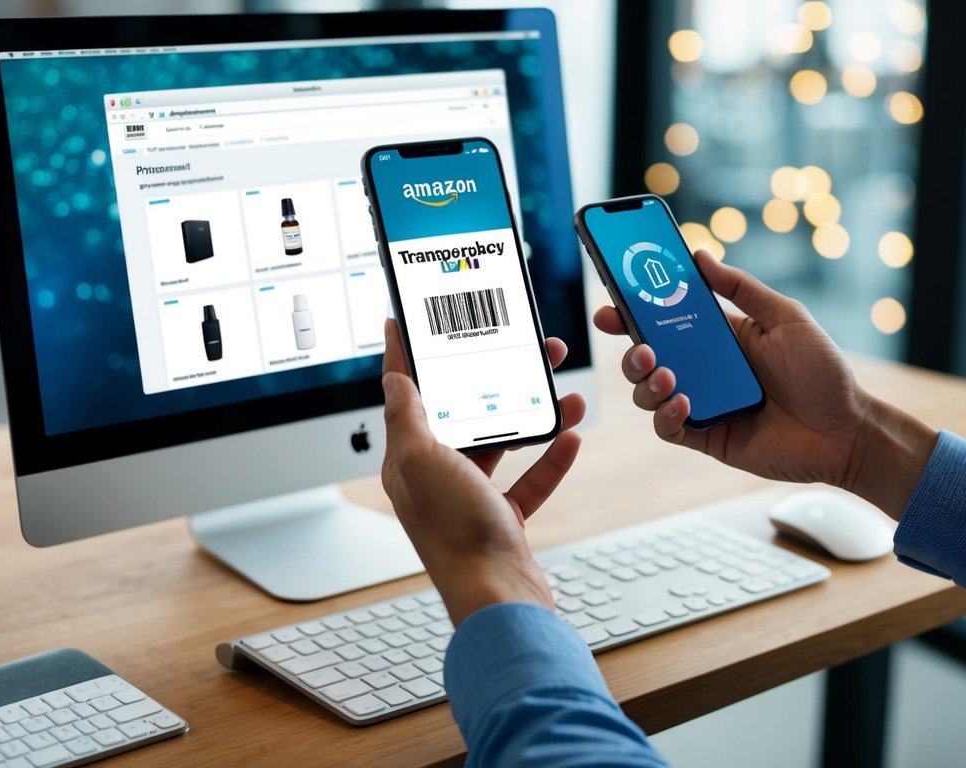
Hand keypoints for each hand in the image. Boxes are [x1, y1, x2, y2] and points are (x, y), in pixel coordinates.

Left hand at [379, 319, 585, 623]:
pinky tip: (572, 437)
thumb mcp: (424, 462)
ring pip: (503, 443)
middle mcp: (437, 477)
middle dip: (493, 379)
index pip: (403, 397)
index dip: (402, 356)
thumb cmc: (456, 535)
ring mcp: (471, 500)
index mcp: (409, 462)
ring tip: (562, 389)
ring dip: (534, 415)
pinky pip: (530, 481)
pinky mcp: (504, 520)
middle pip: (464, 414)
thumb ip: (409, 417)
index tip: (403, 322)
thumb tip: (393, 379)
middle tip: (521, 348)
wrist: (498, 601)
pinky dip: (551, 459)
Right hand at [593, 251, 935, 517]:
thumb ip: (741, 288)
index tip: (611, 302)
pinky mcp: (706, 436)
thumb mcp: (785, 317)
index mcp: (718, 336)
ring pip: (647, 392)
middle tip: (643, 347)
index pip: (664, 318)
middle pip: (646, 356)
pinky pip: (667, 427)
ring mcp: (701, 403)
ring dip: (646, 382)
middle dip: (632, 349)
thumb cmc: (823, 373)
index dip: (633, 311)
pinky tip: (684, 403)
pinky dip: (666, 414)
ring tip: (669, 376)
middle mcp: (703, 369)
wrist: (845, 431)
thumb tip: (700, 255)